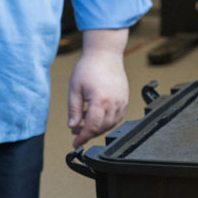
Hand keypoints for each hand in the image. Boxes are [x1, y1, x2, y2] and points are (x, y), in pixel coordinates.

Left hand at [68, 29, 129, 147]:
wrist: (105, 54)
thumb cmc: (89, 68)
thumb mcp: (75, 89)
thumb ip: (74, 110)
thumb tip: (72, 126)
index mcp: (100, 101)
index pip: (92, 127)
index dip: (83, 137)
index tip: (76, 143)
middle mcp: (114, 103)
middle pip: (102, 128)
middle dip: (88, 133)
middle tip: (76, 130)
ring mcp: (122, 102)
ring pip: (111, 124)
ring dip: (97, 127)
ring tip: (84, 121)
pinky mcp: (125, 100)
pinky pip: (117, 117)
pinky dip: (106, 121)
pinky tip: (96, 115)